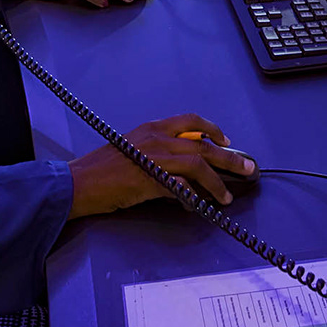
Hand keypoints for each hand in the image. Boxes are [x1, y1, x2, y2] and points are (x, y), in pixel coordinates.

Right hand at [67, 114, 254, 217]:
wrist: (79, 182)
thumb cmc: (101, 169)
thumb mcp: (134, 150)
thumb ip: (159, 154)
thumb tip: (183, 170)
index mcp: (153, 128)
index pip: (191, 121)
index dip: (213, 130)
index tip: (226, 141)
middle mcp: (157, 138)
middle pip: (202, 145)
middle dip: (229, 158)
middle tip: (247, 167)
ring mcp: (155, 158)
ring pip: (198, 166)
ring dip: (217, 182)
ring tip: (226, 196)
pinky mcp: (151, 179)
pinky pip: (181, 188)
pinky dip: (193, 198)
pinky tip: (199, 205)